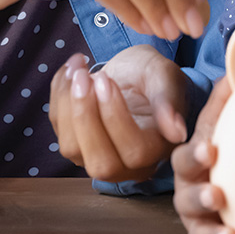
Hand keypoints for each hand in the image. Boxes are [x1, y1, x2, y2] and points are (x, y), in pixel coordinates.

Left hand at [48, 46, 190, 182]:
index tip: (105, 79)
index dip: (115, 118)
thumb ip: (169, 101)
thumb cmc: (153, 75)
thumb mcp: (166, 77)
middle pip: (101, 163)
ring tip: (78, 70)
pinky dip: (58, 96)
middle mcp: (128, 164)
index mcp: (157, 150)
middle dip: (86, 118)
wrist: (133, 72)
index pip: (135, 151)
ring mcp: (97, 156)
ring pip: (72, 149)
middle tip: (84, 77)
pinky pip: (57, 128)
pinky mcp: (75, 144)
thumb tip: (176, 132)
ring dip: (68, 106)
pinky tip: (71, 70)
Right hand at [170, 79, 234, 233]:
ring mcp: (200, 221)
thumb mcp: (223, 118)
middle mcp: (190, 192)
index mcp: (192, 161)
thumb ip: (227, 97)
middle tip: (219, 196)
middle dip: (201, 198)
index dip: (196, 154)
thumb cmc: (223, 142)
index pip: (186, 157)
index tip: (211, 150)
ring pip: (198, 233)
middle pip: (186, 199)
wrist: (221, 169)